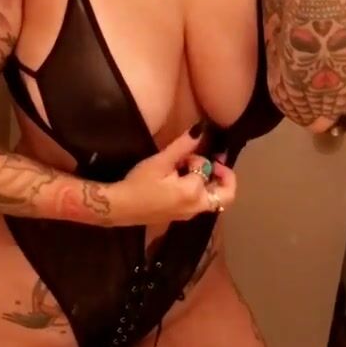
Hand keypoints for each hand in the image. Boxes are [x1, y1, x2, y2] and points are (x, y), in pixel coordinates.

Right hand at [109, 128, 236, 227]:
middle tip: (213, 164)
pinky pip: (201, 204)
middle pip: (226, 194)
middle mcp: (197, 207)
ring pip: (214, 199)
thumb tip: (201, 130)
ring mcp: (189, 214)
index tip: (184, 155)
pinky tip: (183, 181)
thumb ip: (183, 146)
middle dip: (224, 176)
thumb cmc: (138, 184)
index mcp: (194, 193)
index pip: (207, 169)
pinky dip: (201, 191)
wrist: (119, 207)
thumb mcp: (160, 161)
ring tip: (192, 170)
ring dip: (210, 183)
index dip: (197, 157)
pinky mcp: (181, 217)